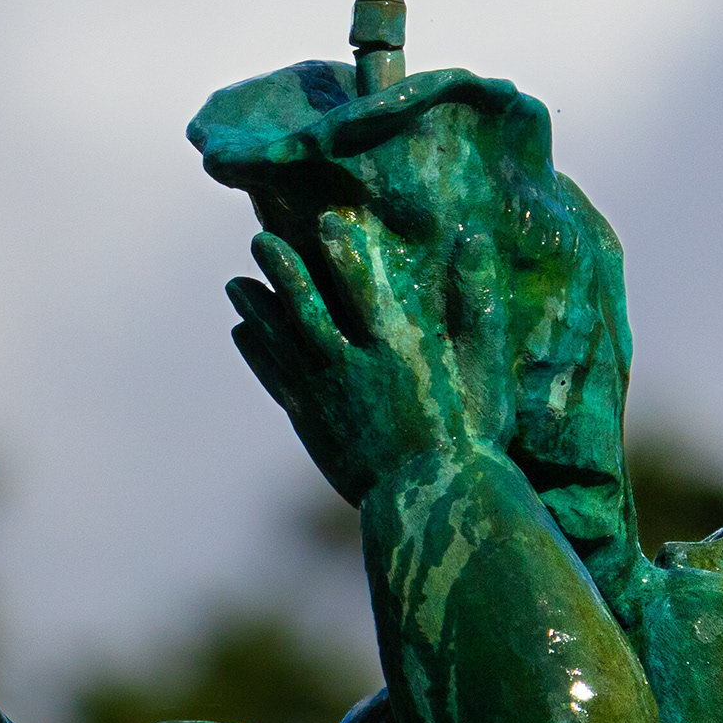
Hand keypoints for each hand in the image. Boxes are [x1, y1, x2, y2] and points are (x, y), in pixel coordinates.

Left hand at [226, 215, 515, 504]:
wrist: (433, 503)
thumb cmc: (472, 434)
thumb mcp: (486, 365)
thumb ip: (478, 301)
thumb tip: (474, 239)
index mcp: (396, 347)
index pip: (363, 285)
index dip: (343, 250)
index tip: (324, 218)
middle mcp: (352, 366)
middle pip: (307, 308)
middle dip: (283, 271)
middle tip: (259, 241)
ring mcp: (326, 396)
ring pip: (281, 341)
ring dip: (257, 308)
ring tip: (236, 282)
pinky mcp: (311, 422)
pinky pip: (276, 379)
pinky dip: (257, 354)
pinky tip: (242, 332)